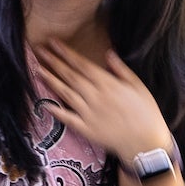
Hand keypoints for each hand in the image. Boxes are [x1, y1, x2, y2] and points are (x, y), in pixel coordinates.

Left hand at [30, 36, 171, 165]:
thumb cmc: (146, 113)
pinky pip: (67, 118)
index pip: (82, 65)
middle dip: (54, 62)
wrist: (146, 142)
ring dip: (50, 80)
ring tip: (37, 69)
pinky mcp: (85, 129)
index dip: (66, 53)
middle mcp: (95, 96)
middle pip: (70, 76)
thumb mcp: (139, 86)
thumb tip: (108, 53)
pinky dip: (55, 110)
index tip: (53, 43)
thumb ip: (121, 70)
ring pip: (65, 93)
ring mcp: (88, 113)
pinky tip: (43, 103)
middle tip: (39, 50)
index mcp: (108, 84)